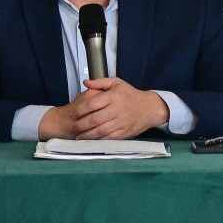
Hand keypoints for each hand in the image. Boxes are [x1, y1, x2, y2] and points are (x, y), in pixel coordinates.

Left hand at [38, 78, 170, 140]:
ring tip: (78, 136)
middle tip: (72, 127)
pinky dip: (98, 140)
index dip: (80, 110)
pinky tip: (91, 140)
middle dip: (81, 125)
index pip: (92, 104)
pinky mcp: (124, 133)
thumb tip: (85, 83)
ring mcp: (121, 122)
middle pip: (94, 119)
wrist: (149, 108)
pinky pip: (108, 138)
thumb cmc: (130, 94)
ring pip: (100, 131)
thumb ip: (100, 82)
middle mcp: (117, 109)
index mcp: (114, 96)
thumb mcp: (117, 83)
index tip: (72, 113)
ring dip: (87, 135)